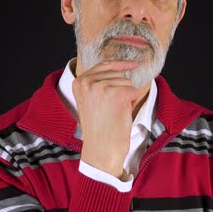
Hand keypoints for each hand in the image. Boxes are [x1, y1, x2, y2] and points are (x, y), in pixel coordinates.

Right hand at [72, 60, 140, 178]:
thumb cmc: (100, 127)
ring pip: (126, 82)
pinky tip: (121, 113)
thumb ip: (99, 82)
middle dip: (120, 90)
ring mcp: (101, 86)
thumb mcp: (92, 100)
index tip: (134, 63)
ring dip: (125, 97)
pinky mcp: (116, 93)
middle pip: (117, 74)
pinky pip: (133, 91)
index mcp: (79, 81)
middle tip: (110, 109)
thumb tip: (122, 68)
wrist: (102, 148)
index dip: (121, 64)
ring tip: (114, 112)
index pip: (104, 64)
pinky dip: (131, 103)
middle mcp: (87, 81)